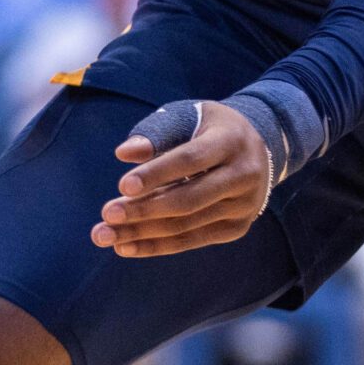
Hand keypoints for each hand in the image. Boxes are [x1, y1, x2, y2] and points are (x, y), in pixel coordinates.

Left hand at [91, 100, 272, 258]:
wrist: (258, 150)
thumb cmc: (208, 129)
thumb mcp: (187, 117)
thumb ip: (157, 132)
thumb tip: (123, 153)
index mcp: (231, 141)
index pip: (190, 160)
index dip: (156, 174)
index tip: (122, 186)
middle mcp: (243, 175)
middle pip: (188, 199)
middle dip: (143, 210)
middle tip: (106, 215)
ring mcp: (243, 206)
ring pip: (186, 225)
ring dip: (142, 232)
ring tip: (105, 235)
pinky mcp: (236, 228)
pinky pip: (191, 240)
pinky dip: (156, 245)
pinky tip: (126, 247)